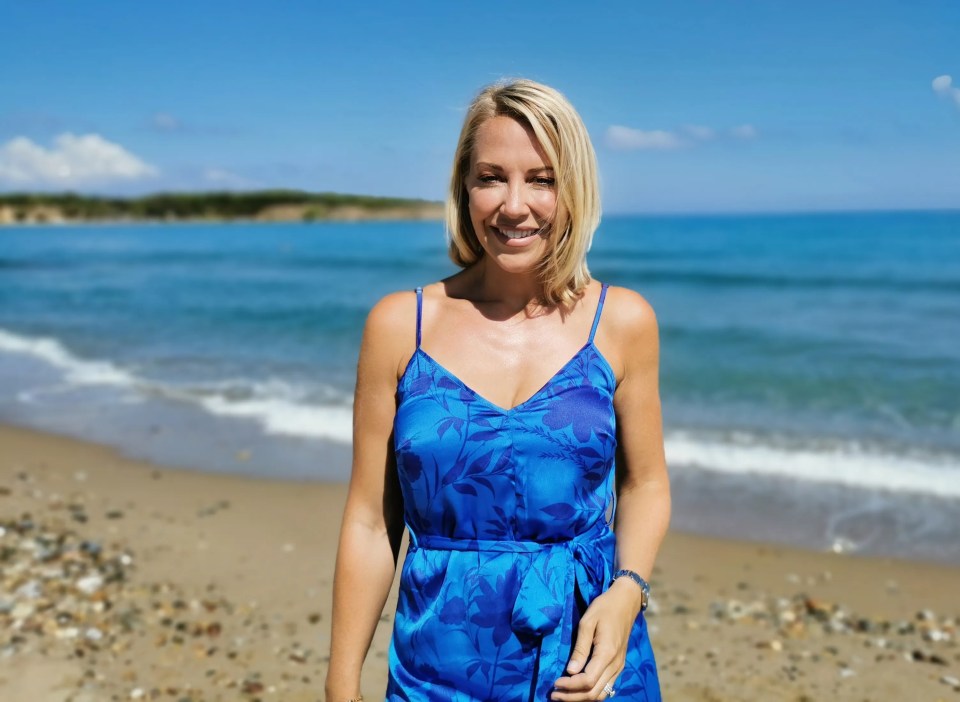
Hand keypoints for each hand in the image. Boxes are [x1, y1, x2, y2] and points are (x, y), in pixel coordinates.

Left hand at [550, 579, 643, 699]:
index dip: (570, 686)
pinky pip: (606, 687)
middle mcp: (615, 665)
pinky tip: (578, 689)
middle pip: (594, 692)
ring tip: (564, 695)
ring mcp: (619, 667)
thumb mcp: (587, 623)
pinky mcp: (619, 666)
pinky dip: (592, 692)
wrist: (625, 602)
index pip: (587, 680)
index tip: (555, 683)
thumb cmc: (604, 608)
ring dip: (582, 698)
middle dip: (572, 697)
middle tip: (554, 694)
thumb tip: (570, 670)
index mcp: (607, 653)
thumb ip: (580, 648)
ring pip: (601, 694)